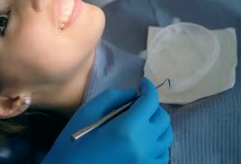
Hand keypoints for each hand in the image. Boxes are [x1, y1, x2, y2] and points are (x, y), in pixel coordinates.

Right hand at [42, 78, 172, 163]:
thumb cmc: (73, 142)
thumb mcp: (88, 111)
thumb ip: (114, 97)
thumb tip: (133, 95)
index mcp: (128, 128)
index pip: (150, 101)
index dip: (149, 88)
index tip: (143, 83)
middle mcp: (143, 145)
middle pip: (162, 118)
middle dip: (152, 105)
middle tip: (138, 102)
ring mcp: (146, 161)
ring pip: (167, 137)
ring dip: (158, 124)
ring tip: (143, 120)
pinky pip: (163, 155)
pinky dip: (158, 144)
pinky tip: (145, 141)